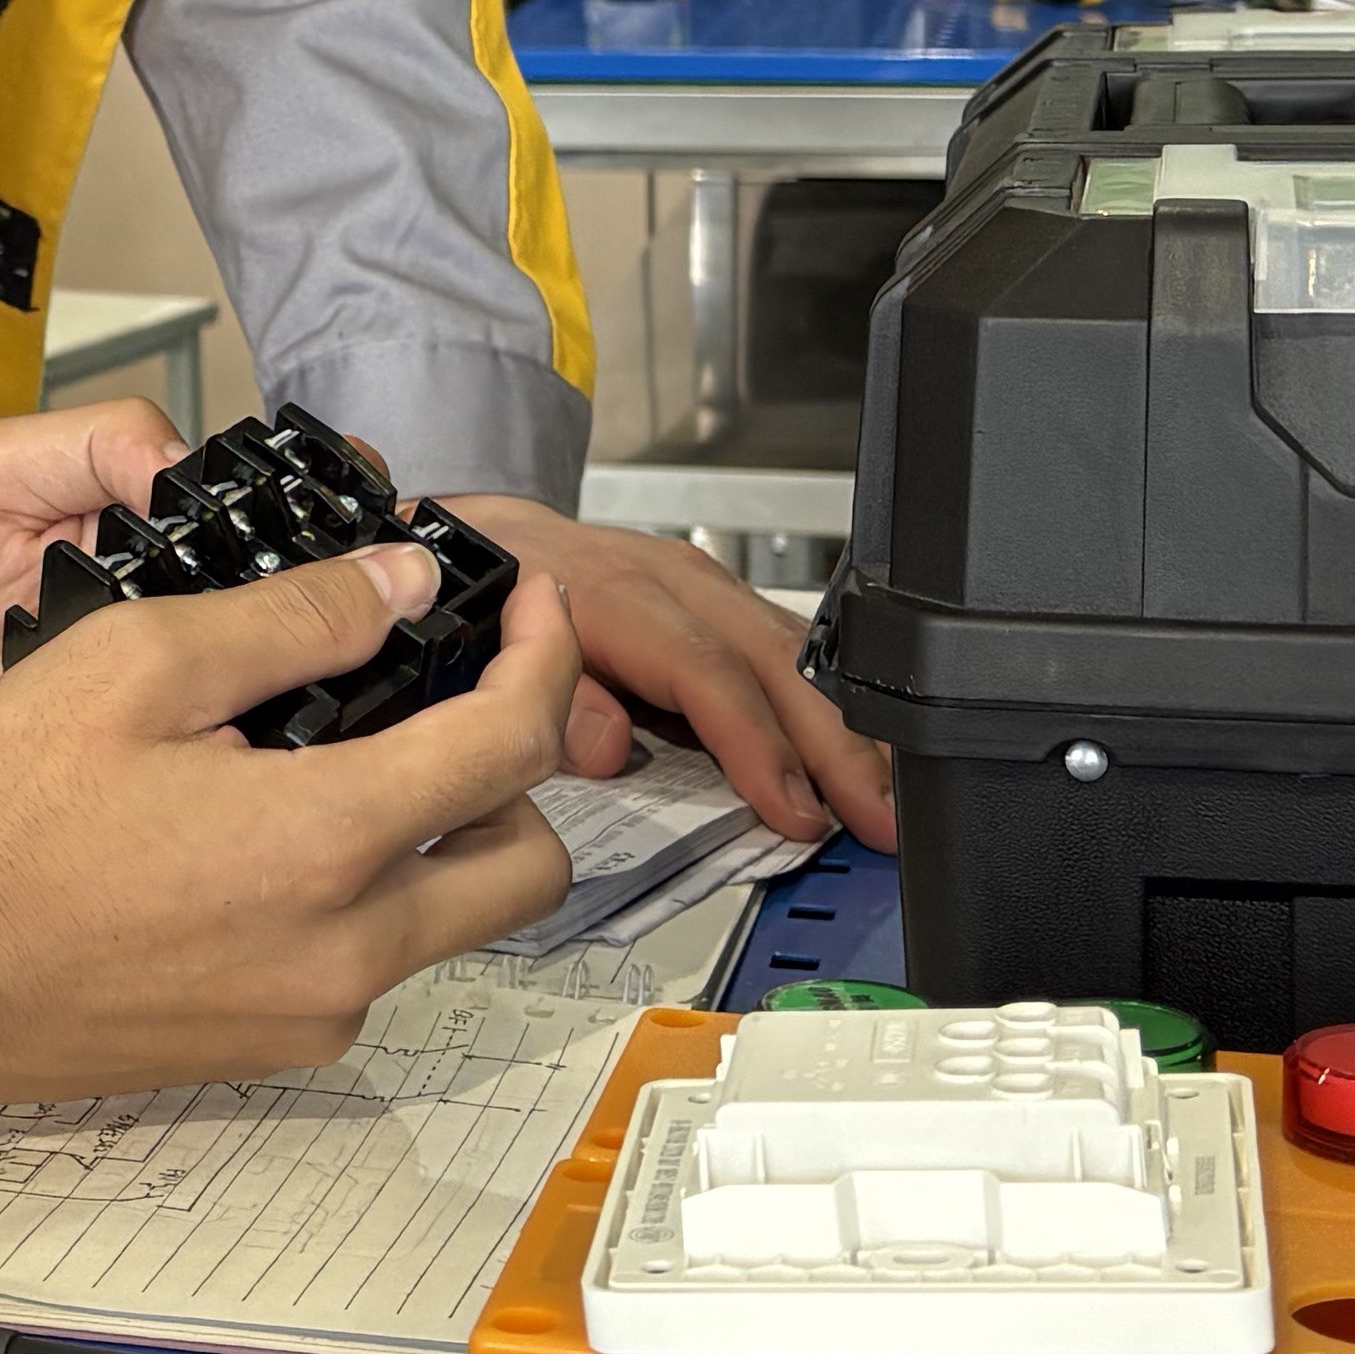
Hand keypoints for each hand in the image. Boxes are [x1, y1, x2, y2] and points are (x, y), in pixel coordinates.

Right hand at [0, 554, 580, 1176]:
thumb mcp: (135, 663)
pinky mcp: (266, 1049)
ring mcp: (311, 1014)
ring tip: (338, 752)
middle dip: (519, 770)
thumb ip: (295, 619)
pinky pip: (367, 964)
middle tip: (452, 694)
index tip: (527, 604)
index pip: (515, 743)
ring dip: (438, 835)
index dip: (542, 651)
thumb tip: (404, 586)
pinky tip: (261, 833)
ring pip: (453, 920)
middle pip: (530, 865)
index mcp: (329, 844)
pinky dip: (360, 894)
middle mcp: (348, 950)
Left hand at [429, 493, 894, 845]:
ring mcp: (697, 584)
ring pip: (791, 648)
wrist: (469, 535)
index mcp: (614, 595)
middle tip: (878, 818)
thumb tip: (607, 748)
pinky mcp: (710, 595)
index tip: (797, 810)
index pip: (706, 674)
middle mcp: (668, 581)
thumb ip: (547, 697)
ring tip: (884, 791)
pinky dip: (822, 698)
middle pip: (773, 660)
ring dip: (844, 724)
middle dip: (837, 744)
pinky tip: (850, 746)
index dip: (758, 745)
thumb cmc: (479, 596)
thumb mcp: (483, 645)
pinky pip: (780, 644)